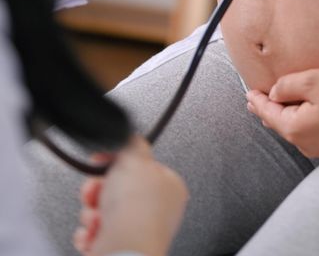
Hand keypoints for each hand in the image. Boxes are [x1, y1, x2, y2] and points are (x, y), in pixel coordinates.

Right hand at [73, 137, 187, 255]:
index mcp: (169, 185)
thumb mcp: (134, 158)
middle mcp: (156, 210)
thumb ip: (132, 142)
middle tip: (95, 191)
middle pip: (116, 188)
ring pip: (103, 211)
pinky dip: (88, 233)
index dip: (115, 162)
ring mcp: (137, 231)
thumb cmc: (136, 211)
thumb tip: (129, 135)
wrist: (122, 252)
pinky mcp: (119, 247)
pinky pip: (96, 233)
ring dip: (91, 212)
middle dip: (98, 190)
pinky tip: (93, 233)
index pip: (138, 165)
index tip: (101, 161)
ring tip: (97, 218)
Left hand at [246, 68, 318, 158]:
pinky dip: (303, 120)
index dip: (258, 101)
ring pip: (297, 129)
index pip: (269, 113)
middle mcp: (307, 143)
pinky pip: (312, 131)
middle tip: (256, 101)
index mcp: (296, 128)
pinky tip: (306, 113)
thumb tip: (275, 93)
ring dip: (286, 115)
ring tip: (278, 105)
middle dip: (268, 111)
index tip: (248, 93)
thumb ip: (288, 85)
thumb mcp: (314, 80)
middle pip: (281, 124)